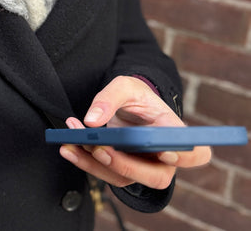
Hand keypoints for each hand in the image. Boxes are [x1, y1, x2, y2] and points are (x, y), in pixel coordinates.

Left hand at [59, 76, 210, 189]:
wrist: (125, 104)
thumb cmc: (134, 95)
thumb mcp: (125, 86)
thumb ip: (109, 98)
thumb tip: (92, 120)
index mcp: (174, 132)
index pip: (195, 153)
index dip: (184, 157)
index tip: (163, 151)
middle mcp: (164, 157)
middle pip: (157, 176)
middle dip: (126, 165)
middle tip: (101, 149)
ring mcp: (144, 168)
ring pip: (125, 178)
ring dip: (96, 163)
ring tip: (72, 142)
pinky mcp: (122, 171)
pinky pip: (106, 174)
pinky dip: (85, 161)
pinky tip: (68, 147)